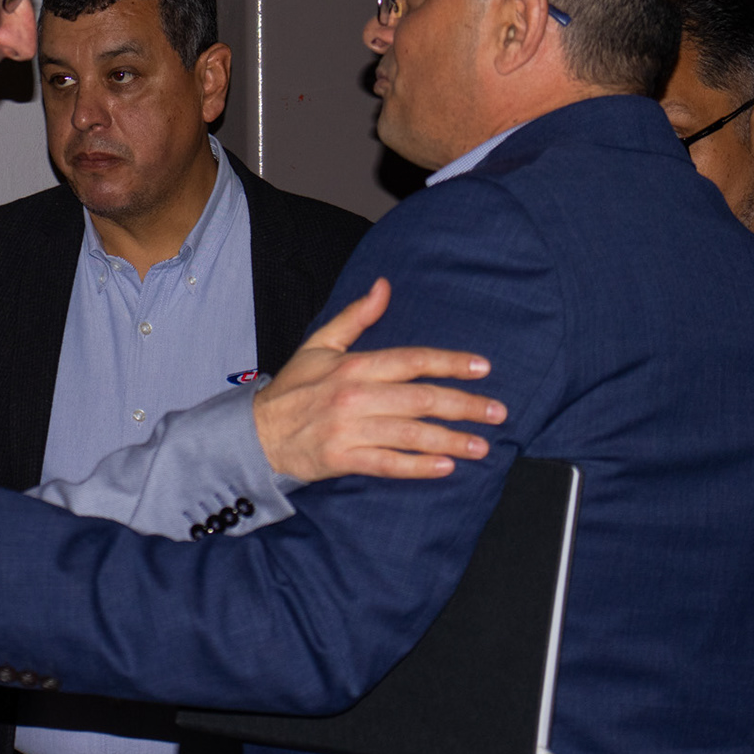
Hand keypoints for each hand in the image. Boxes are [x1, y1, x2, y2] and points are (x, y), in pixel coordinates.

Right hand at [254, 278, 505, 480]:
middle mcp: (355, 396)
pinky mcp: (343, 459)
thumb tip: (384, 286)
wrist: (256, 433)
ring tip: (482, 446)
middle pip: (421, 399)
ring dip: (451, 440)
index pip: (412, 360)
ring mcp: (349, 430)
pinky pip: (388, 464)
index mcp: (354, 366)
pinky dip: (418, 467)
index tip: (483, 368)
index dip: (450, 363)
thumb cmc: (293, 389)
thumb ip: (356, 316)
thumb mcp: (320, 345)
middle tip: (498, 412)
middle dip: (464, 406)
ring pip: (410, 434)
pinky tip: (445, 467)